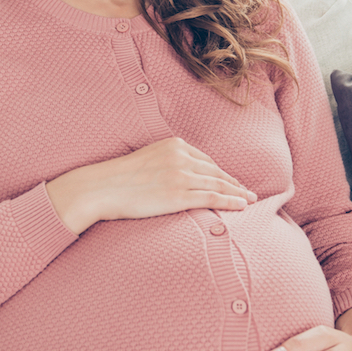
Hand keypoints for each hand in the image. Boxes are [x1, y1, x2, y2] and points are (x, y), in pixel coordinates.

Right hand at [45, 137, 255, 234]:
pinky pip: (212, 198)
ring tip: (249, 199)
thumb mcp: (147, 159)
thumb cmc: (119, 178)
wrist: (102, 187)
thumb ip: (166, 162)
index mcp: (173, 144)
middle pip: (215, 171)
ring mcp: (181, 176)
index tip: (231, 181)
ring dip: (237, 193)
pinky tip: (241, 205)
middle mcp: (180, 157)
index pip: (205, 160)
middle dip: (233, 182)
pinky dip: (230, 201)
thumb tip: (179, 175)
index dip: (221, 172)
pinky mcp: (179, 195)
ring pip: (218, 184)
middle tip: (247, 191)